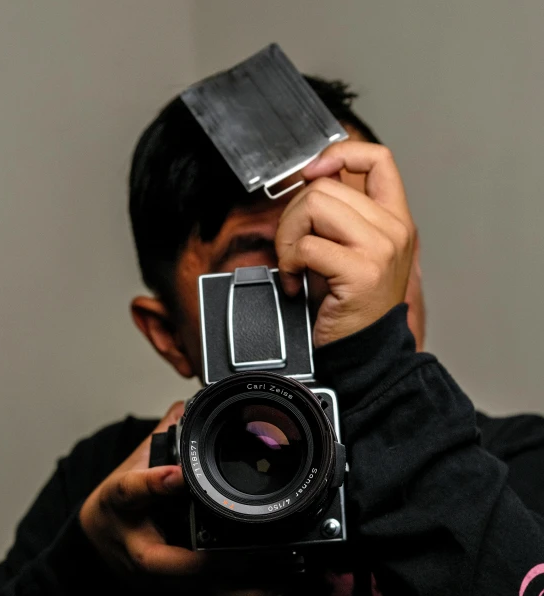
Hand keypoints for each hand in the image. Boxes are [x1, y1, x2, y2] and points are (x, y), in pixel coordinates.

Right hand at [79, 401, 290, 595]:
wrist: (94, 547)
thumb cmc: (114, 507)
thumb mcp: (129, 467)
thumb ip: (161, 437)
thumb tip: (189, 408)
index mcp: (123, 509)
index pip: (134, 492)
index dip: (155, 483)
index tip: (176, 474)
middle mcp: (141, 552)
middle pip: (183, 563)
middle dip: (228, 559)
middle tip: (269, 547)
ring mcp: (160, 579)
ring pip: (205, 589)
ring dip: (249, 584)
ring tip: (287, 570)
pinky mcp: (176, 592)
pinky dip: (246, 595)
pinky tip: (277, 586)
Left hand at [276, 141, 416, 347]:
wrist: (365, 353)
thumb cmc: (351, 305)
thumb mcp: (353, 251)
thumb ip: (341, 216)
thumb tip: (307, 181)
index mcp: (395, 219)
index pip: (378, 159)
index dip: (339, 154)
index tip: (311, 172)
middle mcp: (394, 229)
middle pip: (326, 185)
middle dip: (292, 215)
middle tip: (292, 248)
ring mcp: (380, 249)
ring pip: (314, 206)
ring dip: (288, 237)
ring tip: (295, 265)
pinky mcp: (360, 271)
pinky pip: (306, 246)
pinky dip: (289, 264)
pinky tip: (296, 284)